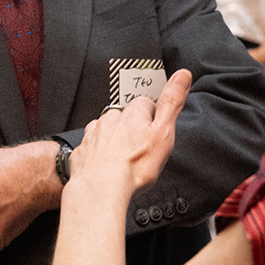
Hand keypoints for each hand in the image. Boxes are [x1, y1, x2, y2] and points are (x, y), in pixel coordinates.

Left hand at [69, 69, 191, 199]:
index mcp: (132, 113)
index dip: (152, 116)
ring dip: (114, 140)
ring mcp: (93, 134)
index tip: (154, 129)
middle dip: (132, 128)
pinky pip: (92, 147)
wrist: (101, 190)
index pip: (145, 103)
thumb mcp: (163, 133)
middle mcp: (110, 118)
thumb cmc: (134, 166)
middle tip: (140, 148)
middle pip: (124, 116)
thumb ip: (172, 102)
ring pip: (106, 130)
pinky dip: (98, 154)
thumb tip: (182, 75)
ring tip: (123, 159)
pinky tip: (106, 167)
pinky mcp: (82, 151)